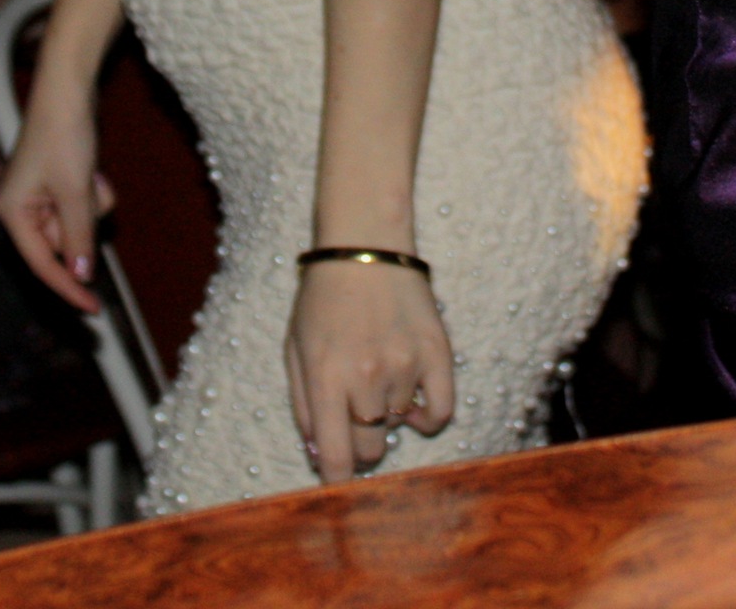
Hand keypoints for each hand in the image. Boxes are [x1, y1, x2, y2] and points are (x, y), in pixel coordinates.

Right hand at [0, 71, 114, 312]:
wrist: (68, 90)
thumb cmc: (63, 138)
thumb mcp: (75, 193)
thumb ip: (78, 238)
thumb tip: (81, 276)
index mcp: (12, 212)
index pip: (42, 264)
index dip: (69, 288)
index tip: (95, 310)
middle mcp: (19, 207)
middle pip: (61, 243)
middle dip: (84, 223)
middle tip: (91, 190)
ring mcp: (37, 195)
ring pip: (75, 224)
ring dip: (90, 206)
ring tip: (90, 175)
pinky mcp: (55, 183)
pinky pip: (79, 205)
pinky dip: (91, 193)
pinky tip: (92, 170)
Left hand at [286, 260, 454, 481]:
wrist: (363, 246)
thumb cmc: (322, 298)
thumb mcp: (294, 346)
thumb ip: (302, 404)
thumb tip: (318, 454)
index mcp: (324, 375)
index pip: (334, 456)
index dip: (335, 481)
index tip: (337, 488)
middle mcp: (365, 376)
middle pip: (369, 450)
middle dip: (360, 445)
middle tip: (355, 417)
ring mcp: (404, 366)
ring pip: (400, 426)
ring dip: (388, 413)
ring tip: (377, 372)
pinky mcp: (437, 355)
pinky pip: (441, 413)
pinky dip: (428, 416)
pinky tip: (414, 399)